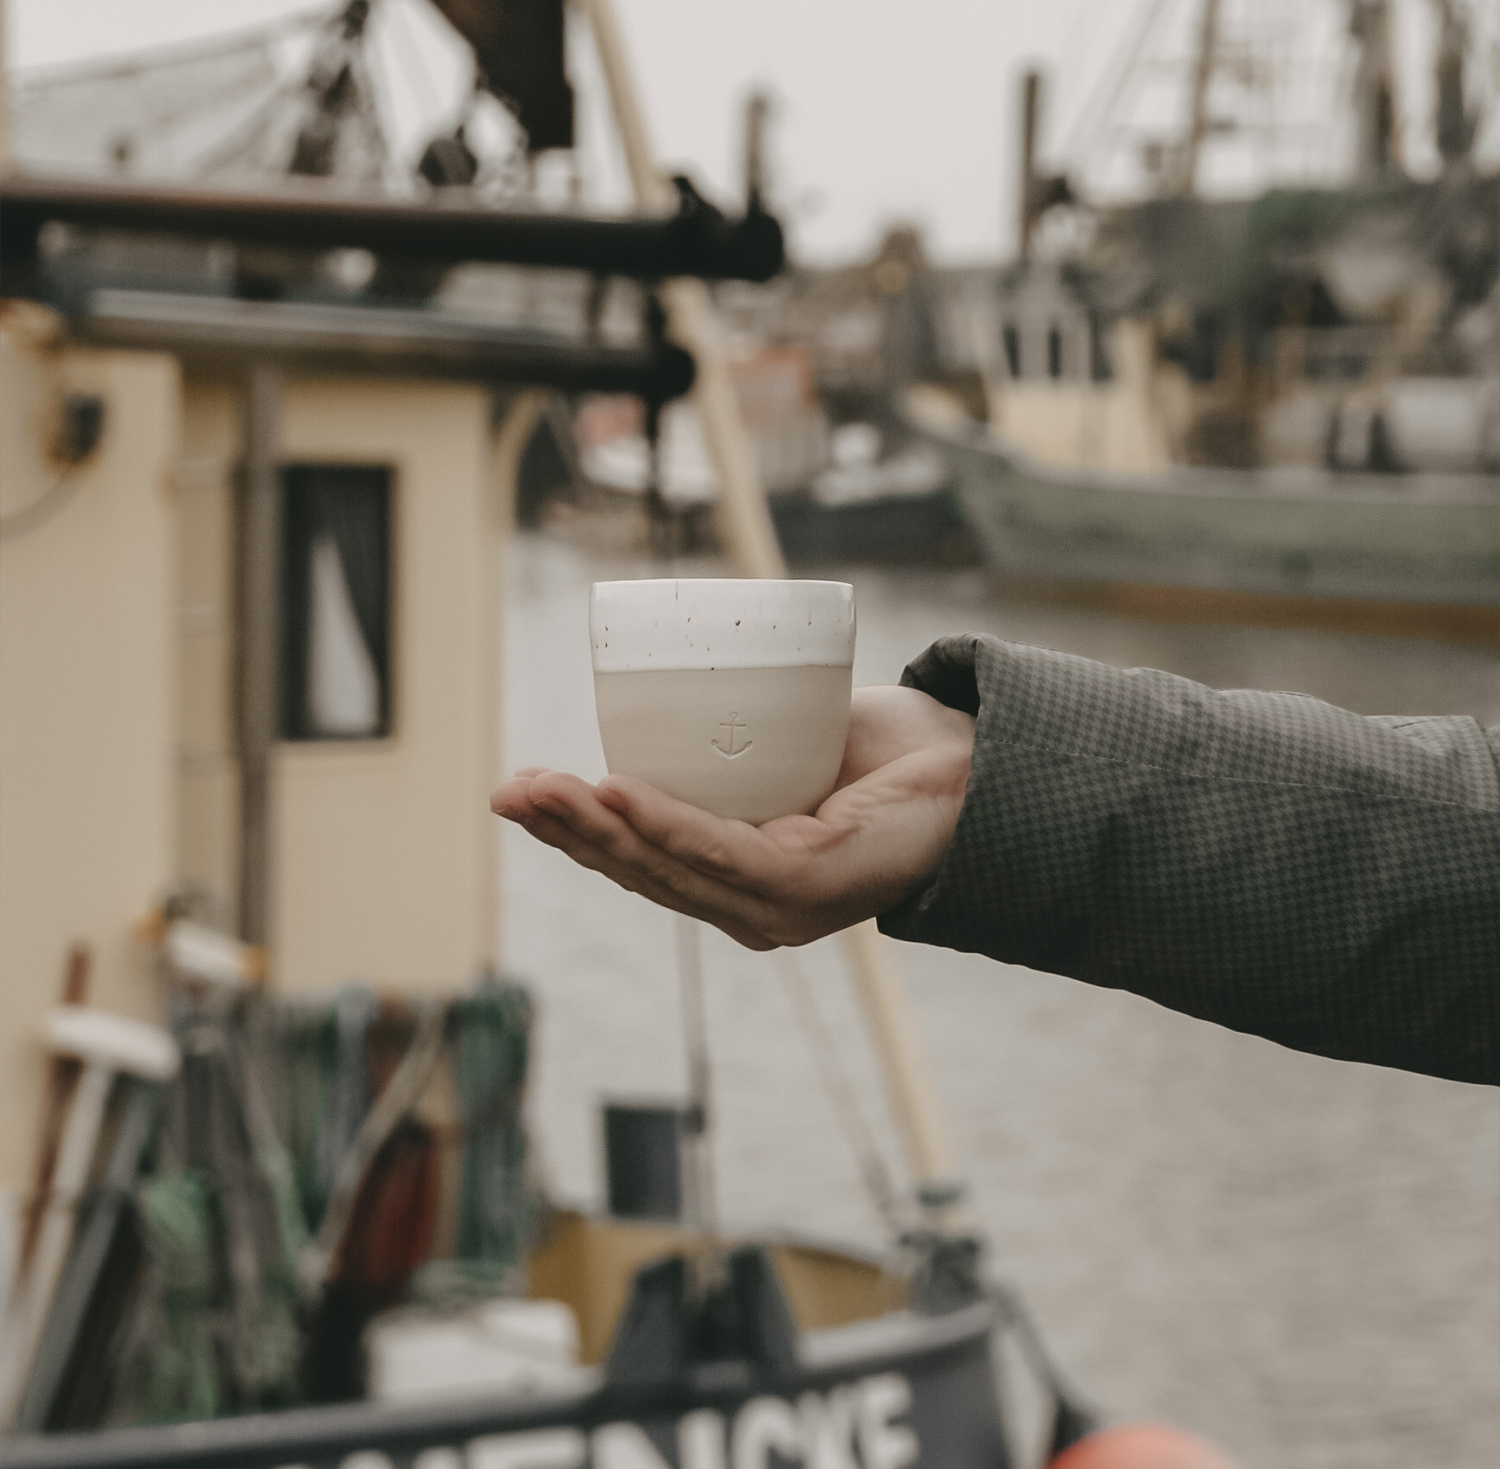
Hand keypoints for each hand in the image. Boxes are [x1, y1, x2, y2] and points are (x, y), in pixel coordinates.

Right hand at [490, 686, 973, 949]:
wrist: (974, 764)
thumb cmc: (880, 758)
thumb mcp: (781, 754)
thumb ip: (728, 750)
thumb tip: (664, 700)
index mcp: (734, 881)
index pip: (638, 862)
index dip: (575, 831)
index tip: (523, 789)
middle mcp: (749, 907)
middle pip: (639, 870)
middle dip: (566, 830)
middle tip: (508, 790)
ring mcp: (778, 906)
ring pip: (667, 866)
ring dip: (597, 826)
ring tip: (544, 789)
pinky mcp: (810, 886)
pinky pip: (724, 852)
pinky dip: (668, 824)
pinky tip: (621, 796)